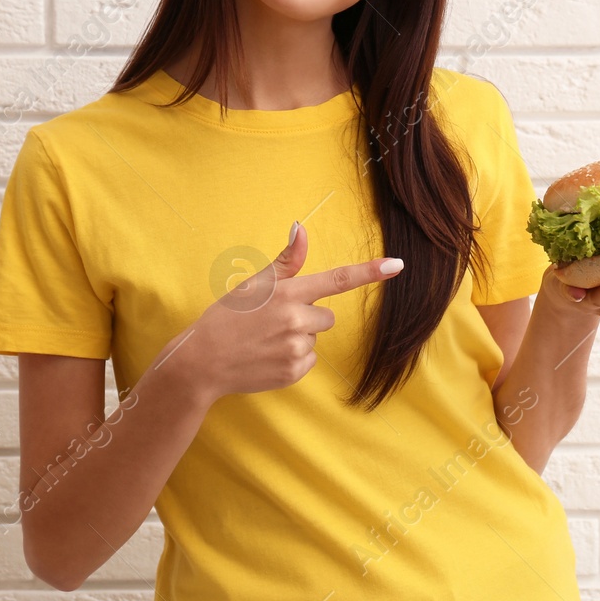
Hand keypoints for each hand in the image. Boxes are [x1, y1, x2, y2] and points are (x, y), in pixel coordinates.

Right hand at [165, 222, 403, 400]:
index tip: (397, 265)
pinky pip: (308, 360)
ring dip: (299, 338)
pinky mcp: (294, 372)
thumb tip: (302, 228)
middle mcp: (296, 320)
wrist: (202, 361)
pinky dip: (293, 359)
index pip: (338, 279)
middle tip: (274, 320)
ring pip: (316, 338)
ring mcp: (296, 349)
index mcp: (288, 293)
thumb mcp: (254, 284)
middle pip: (327, 315)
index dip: (370, 272)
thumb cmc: (227, 316)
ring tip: (267, 339)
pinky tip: (268, 356)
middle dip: (307, 315)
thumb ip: (286, 261)